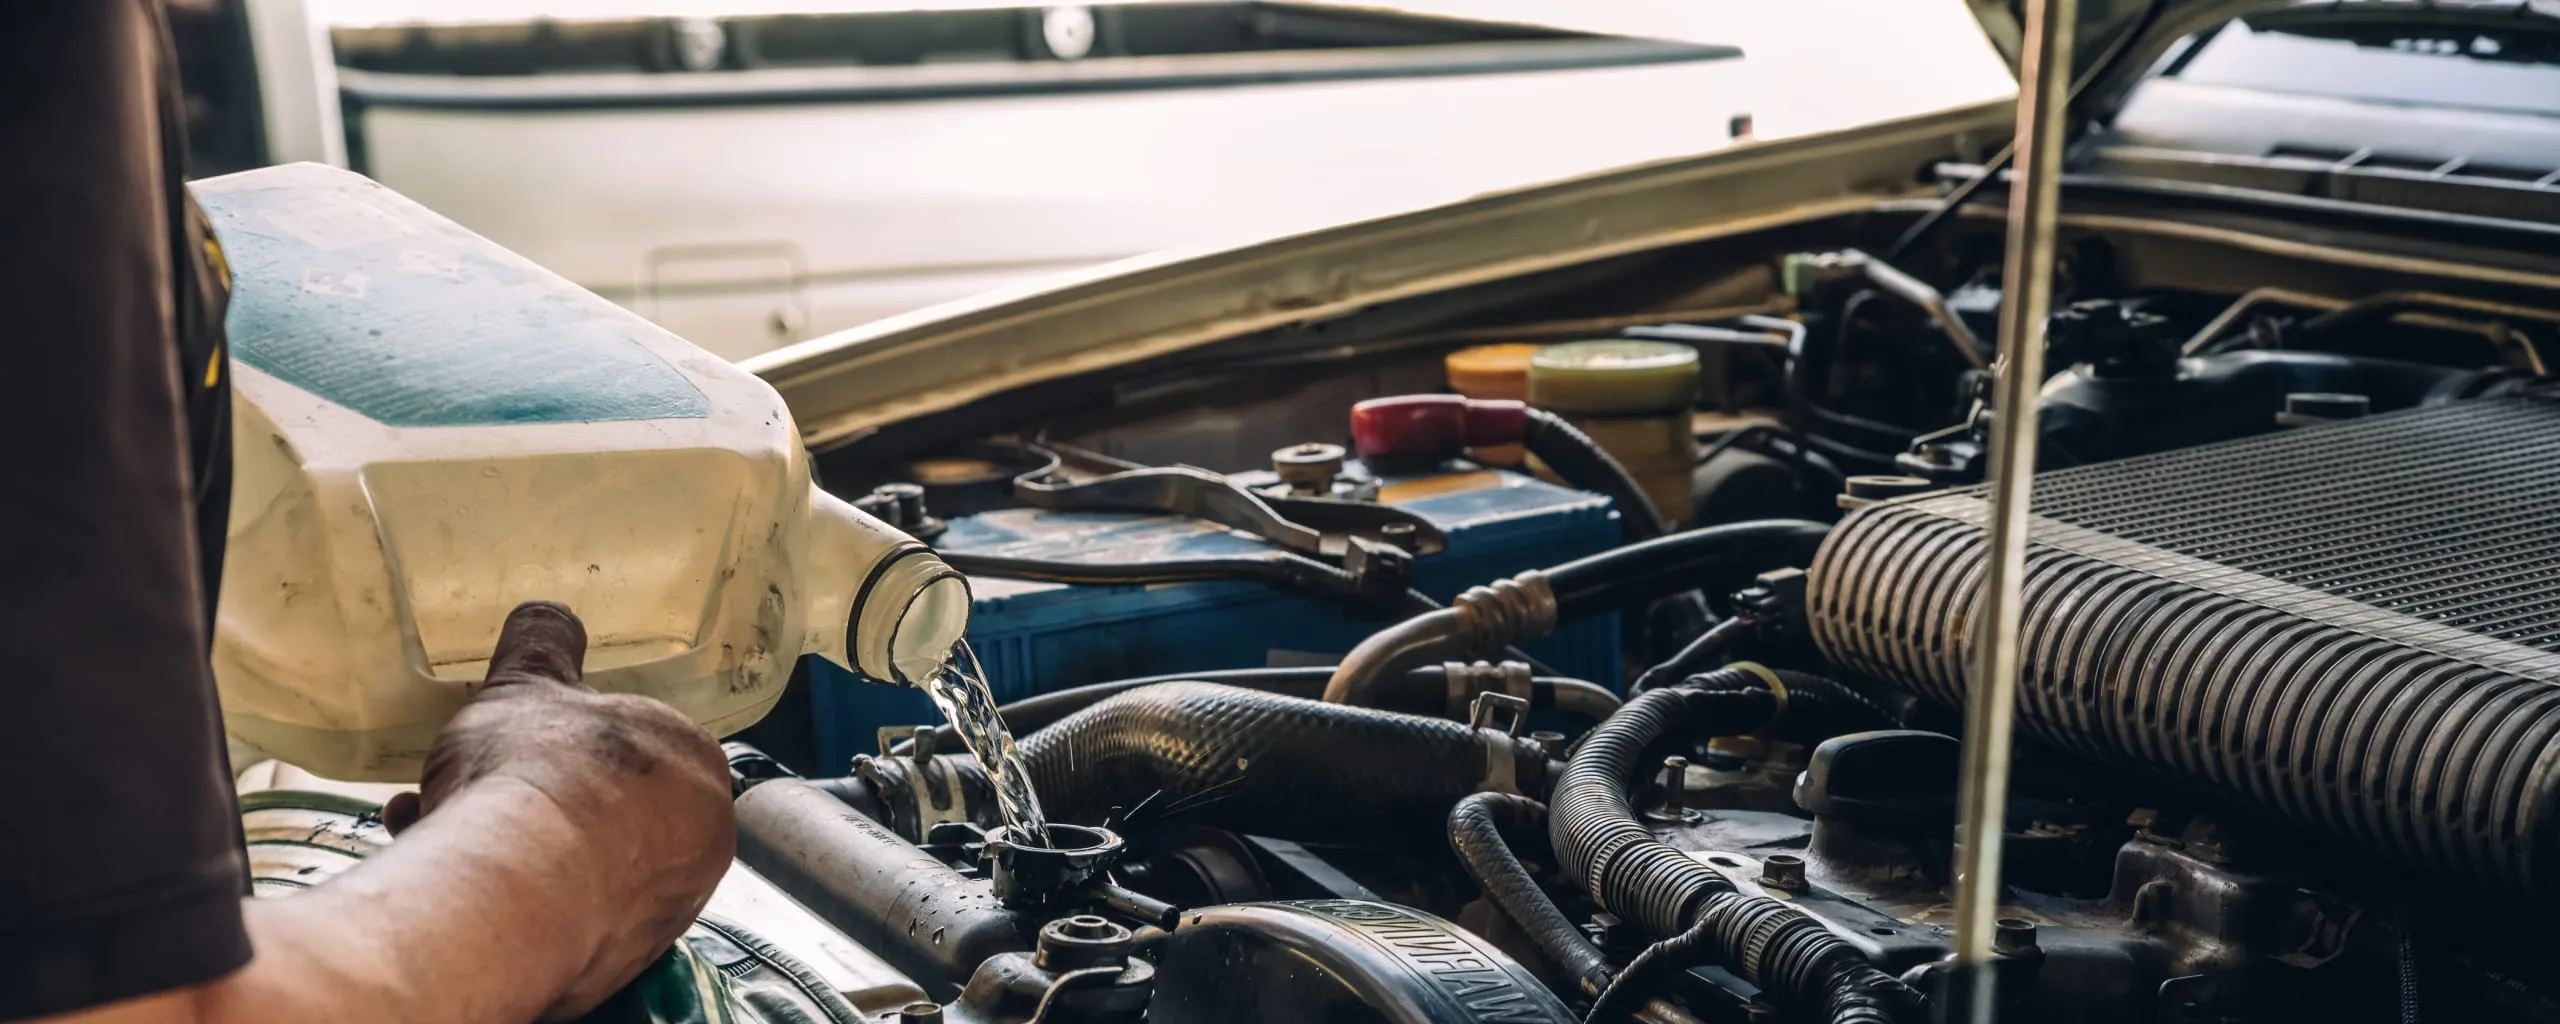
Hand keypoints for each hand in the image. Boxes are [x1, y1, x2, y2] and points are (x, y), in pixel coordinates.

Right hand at [383, 601, 733, 1020]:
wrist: (515, 887)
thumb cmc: (535, 775)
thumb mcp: (527, 686)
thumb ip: (542, 645)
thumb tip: (548, 614)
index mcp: (697, 764)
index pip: (629, 750)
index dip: (556, 745)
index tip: (506, 748)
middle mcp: (699, 842)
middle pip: (596, 811)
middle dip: (522, 796)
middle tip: (464, 791)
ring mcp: (663, 908)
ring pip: (573, 863)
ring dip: (507, 840)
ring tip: (432, 827)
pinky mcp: (618, 961)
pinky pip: (558, 917)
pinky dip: (509, 894)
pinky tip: (448, 875)